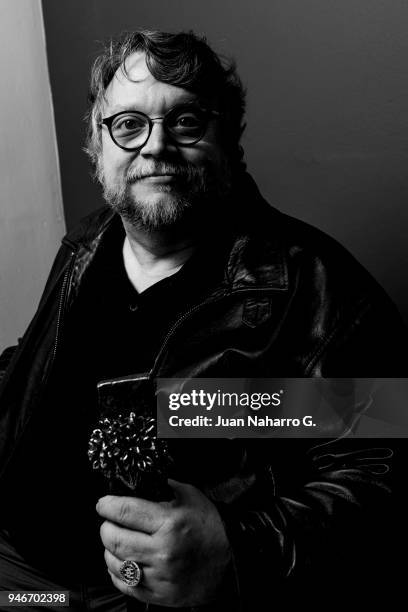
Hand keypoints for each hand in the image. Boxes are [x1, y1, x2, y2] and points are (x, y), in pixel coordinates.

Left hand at [96, 479, 232, 606]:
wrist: (230, 562)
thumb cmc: (210, 528)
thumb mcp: (191, 496)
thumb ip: (165, 486)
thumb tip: (141, 482)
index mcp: (169, 523)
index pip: (124, 511)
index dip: (107, 505)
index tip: (103, 503)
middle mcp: (162, 551)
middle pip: (113, 538)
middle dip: (105, 526)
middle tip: (109, 521)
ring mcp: (159, 576)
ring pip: (115, 562)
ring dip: (109, 549)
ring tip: (117, 541)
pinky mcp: (158, 594)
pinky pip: (124, 583)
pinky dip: (117, 571)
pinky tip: (124, 561)